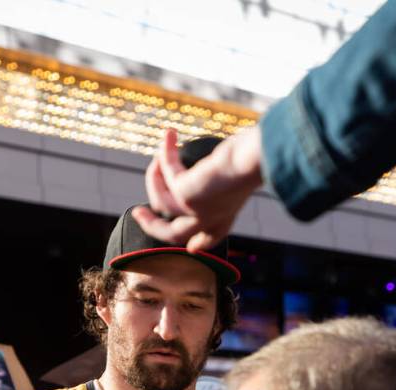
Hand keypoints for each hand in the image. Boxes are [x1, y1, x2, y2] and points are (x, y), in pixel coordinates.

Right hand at [132, 127, 262, 251]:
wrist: (258, 159)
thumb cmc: (256, 158)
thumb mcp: (240, 172)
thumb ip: (227, 175)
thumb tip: (224, 157)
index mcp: (226, 216)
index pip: (211, 238)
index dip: (198, 244)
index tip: (193, 247)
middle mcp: (210, 219)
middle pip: (174, 235)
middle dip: (152, 226)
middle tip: (138, 211)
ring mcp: (196, 211)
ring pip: (161, 204)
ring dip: (153, 180)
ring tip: (154, 159)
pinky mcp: (185, 195)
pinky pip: (167, 172)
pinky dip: (165, 152)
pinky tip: (169, 135)